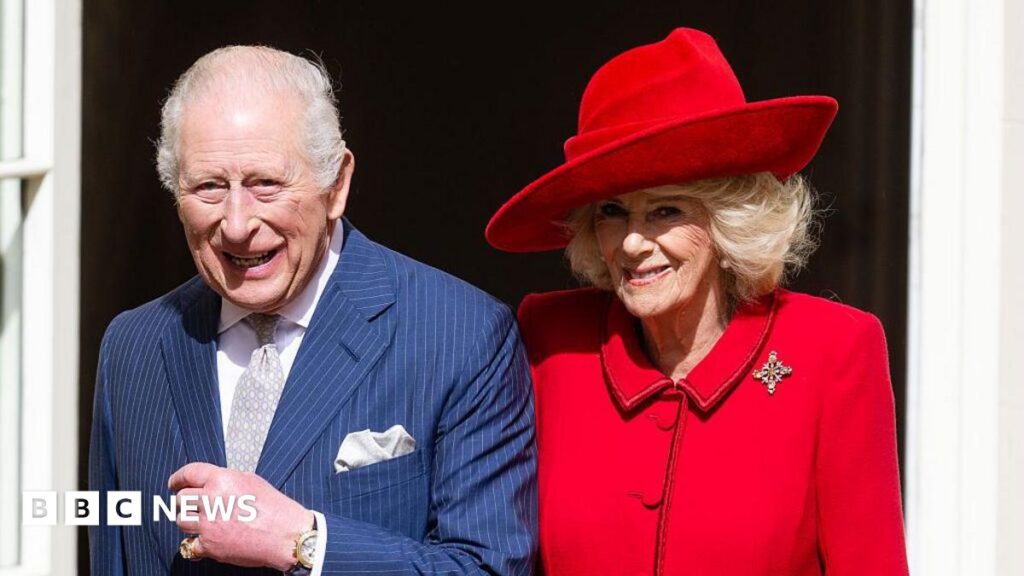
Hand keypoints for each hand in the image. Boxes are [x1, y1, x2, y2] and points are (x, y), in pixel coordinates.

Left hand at [168, 462, 312, 569]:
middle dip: (184, 502)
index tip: (173, 483)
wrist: (286, 535)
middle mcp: (211, 500)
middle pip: (181, 499)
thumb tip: (209, 482)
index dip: (177, 478)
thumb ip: (226, 480)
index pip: (188, 473)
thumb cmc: (274, 508)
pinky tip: (206, 539)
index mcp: (221, 480)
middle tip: (192, 505)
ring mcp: (208, 524)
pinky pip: (189, 544)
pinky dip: (196, 543)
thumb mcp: (251, 481)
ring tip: (203, 522)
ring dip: (189, 521)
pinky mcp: (210, 545)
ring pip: (181, 520)